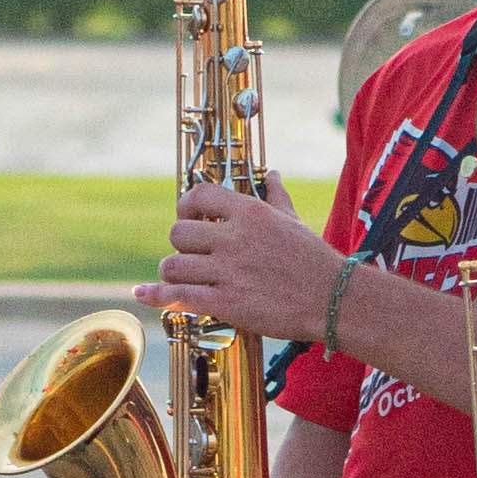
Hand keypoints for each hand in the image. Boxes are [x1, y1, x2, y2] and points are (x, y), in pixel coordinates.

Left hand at [137, 176, 334, 341]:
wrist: (334, 300)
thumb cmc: (315, 261)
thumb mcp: (294, 220)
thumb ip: (276, 196)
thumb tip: (272, 174)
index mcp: (249, 213)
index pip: (198, 195)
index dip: (185, 206)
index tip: (189, 218)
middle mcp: (234, 239)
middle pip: (179, 233)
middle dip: (181, 246)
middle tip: (193, 256)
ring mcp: (228, 272)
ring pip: (173, 265)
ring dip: (172, 272)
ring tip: (181, 277)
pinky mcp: (226, 303)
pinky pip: (178, 296)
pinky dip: (156, 295)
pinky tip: (142, 294)